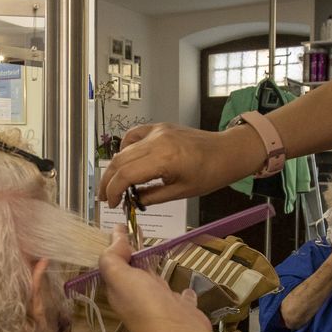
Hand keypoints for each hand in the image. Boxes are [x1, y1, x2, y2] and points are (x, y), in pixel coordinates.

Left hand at [97, 226, 211, 331]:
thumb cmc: (146, 306)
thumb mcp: (121, 278)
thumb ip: (113, 258)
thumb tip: (115, 237)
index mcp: (120, 290)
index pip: (114, 263)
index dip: (117, 244)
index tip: (124, 225)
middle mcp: (137, 298)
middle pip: (134, 271)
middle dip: (134, 254)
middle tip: (139, 233)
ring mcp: (161, 305)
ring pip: (155, 283)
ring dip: (154, 271)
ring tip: (159, 255)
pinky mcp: (182, 310)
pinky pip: (180, 297)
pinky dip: (182, 291)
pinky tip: (185, 288)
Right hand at [98, 122, 264, 206]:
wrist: (226, 152)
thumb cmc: (210, 174)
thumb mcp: (181, 193)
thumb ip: (152, 197)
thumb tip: (131, 201)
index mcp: (164, 159)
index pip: (126, 174)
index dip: (113, 191)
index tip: (111, 204)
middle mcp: (156, 141)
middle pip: (119, 161)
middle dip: (108, 182)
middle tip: (104, 198)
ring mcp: (156, 131)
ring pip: (123, 150)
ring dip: (114, 168)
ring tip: (112, 184)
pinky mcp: (159, 127)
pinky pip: (133, 136)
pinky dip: (125, 149)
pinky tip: (126, 162)